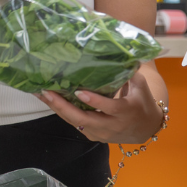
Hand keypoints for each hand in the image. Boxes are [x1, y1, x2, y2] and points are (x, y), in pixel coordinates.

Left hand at [37, 70, 164, 143]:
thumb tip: (116, 51)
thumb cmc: (141, 101)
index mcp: (127, 112)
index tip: (79, 92)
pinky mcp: (92, 135)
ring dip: (57, 109)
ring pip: (76, 123)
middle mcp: (113, 125)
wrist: (145, 129)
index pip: (110, 108)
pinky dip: (61, 112)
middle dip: (64, 107)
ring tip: (41, 94)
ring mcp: (101, 133)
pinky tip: (48, 101)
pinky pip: (74, 124)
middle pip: (85, 120)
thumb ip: (128, 71)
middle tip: (47, 92)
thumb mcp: (140, 86)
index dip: (95, 101)